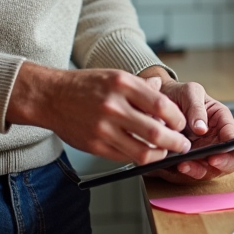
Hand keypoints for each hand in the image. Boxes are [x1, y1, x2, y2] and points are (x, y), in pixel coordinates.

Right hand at [7, 63, 190, 165]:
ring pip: (142, 152)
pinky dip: (138, 158)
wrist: (51, 96)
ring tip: (165, 152)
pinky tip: (144, 153)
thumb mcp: (115, 75)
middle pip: (156, 132)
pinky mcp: (95, 146)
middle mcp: (113, 106)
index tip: (181, 124)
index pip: (162, 105)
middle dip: (175, 142)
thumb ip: (141, 86)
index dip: (177, 118)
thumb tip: (163, 90)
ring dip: (159, 155)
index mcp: (122, 84)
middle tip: (182, 145)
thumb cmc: (85, 85)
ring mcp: (103, 128)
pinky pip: (125, 158)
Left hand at [141, 73, 233, 184]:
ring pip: (213, 169)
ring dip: (201, 170)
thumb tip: (202, 128)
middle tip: (213, 160)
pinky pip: (194, 171)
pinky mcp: (191, 161)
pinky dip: (188, 172)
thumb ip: (196, 108)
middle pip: (232, 158)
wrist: (158, 104)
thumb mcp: (190, 92)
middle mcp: (217, 139)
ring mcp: (205, 152)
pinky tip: (179, 165)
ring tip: (186, 164)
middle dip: (225, 162)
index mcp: (222, 120)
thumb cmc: (180, 94)